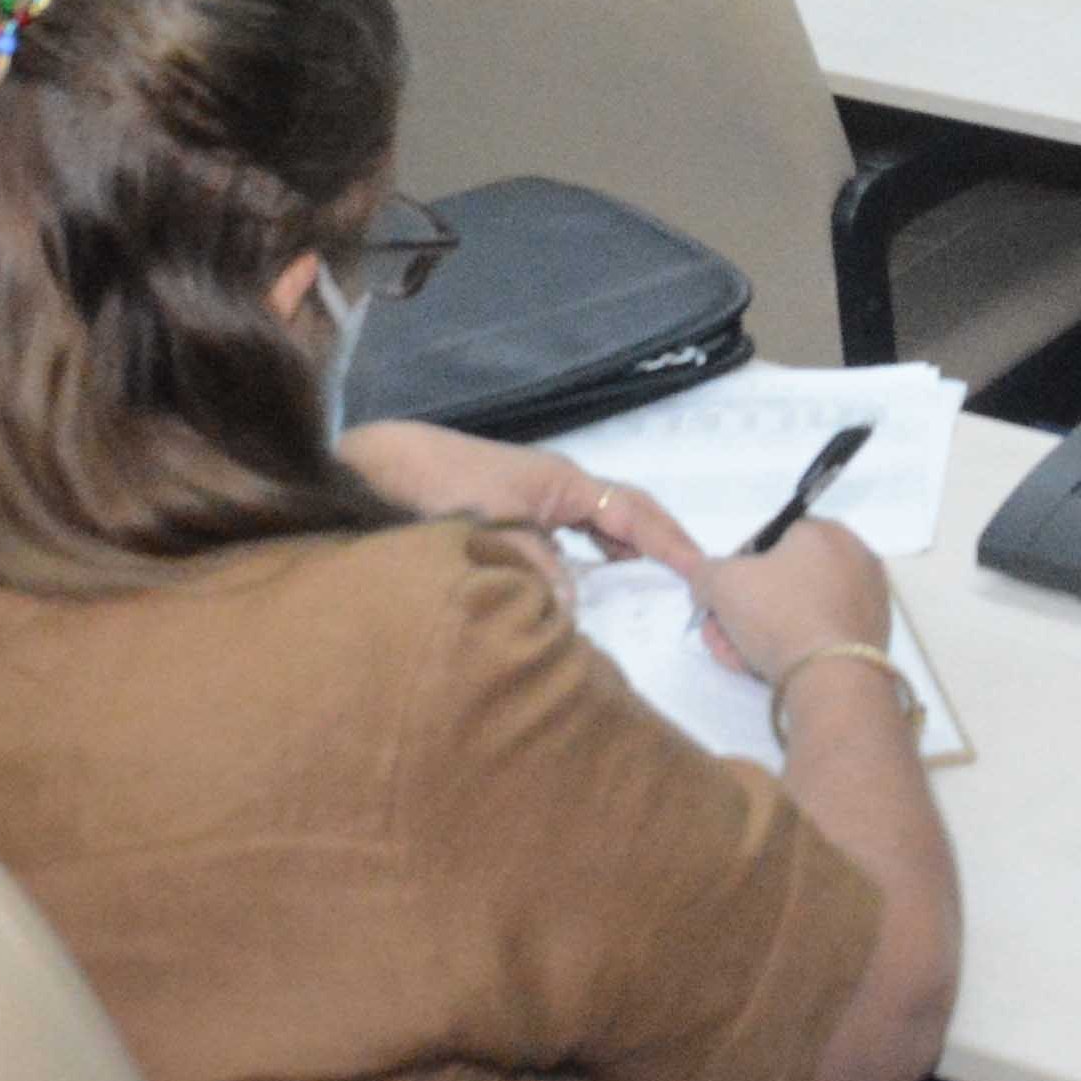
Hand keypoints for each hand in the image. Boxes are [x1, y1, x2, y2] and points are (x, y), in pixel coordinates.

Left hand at [336, 421, 693, 602]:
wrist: (376, 469)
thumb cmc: (438, 486)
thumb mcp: (492, 526)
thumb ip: (537, 566)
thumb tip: (575, 611)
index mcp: (563, 482)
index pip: (635, 511)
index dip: (671, 542)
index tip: (704, 574)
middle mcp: (556, 488)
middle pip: (625, 515)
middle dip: (660, 546)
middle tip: (690, 590)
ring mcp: (533, 501)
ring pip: (596, 528)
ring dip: (625, 556)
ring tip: (648, 597)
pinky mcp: (508, 517)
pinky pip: (567, 539)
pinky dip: (589, 562)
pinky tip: (583, 592)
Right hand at [675, 510, 897, 691]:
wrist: (834, 680)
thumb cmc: (779, 615)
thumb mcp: (721, 583)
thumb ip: (705, 573)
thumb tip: (708, 581)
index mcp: (826, 532)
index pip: (768, 541)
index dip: (735, 571)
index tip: (718, 602)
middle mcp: (853, 558)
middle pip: (780, 583)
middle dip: (740, 612)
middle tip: (719, 636)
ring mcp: (866, 600)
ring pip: (796, 613)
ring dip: (757, 635)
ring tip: (737, 658)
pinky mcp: (870, 637)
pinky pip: (819, 634)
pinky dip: (791, 648)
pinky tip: (766, 670)